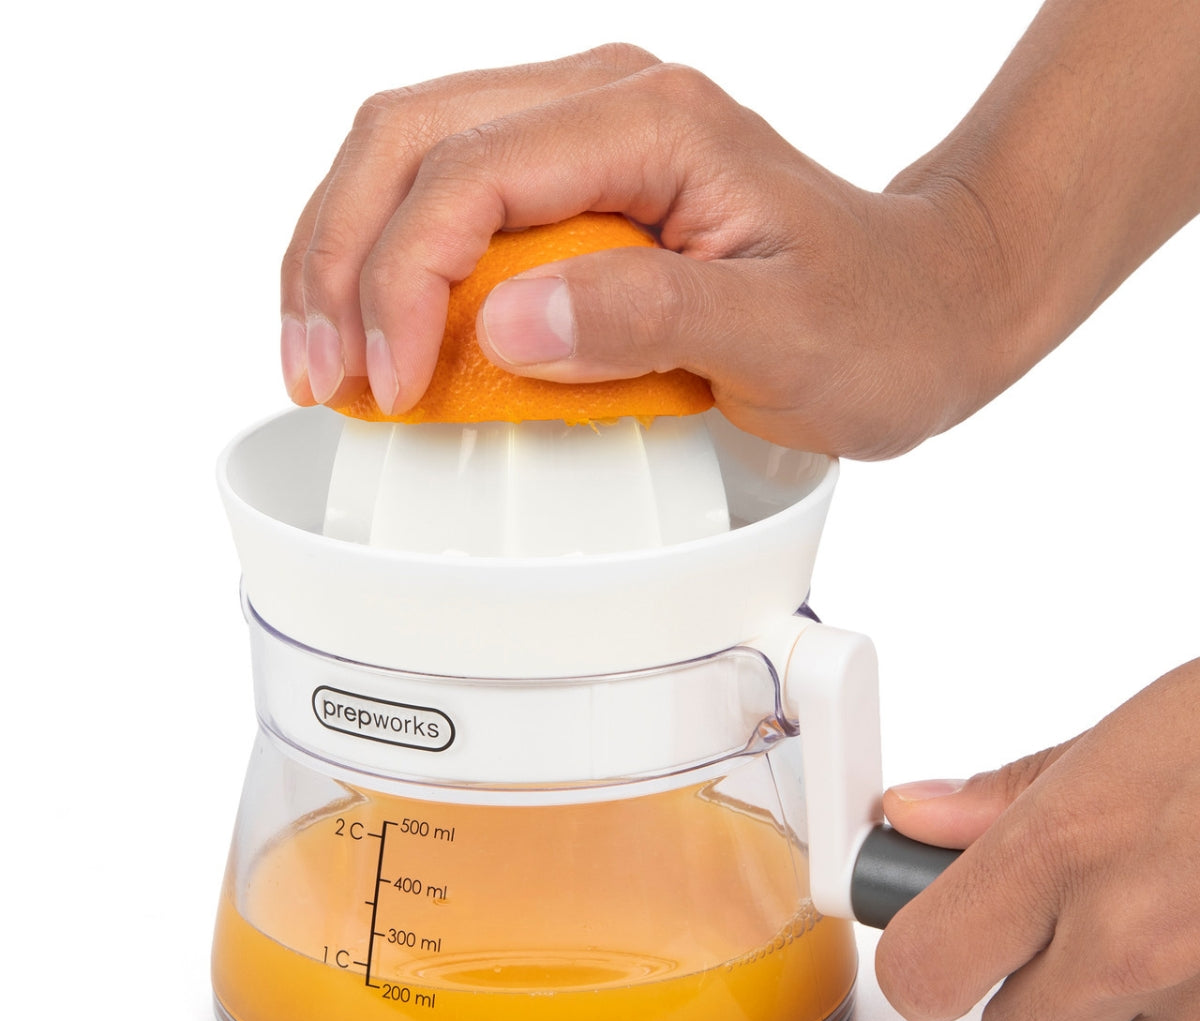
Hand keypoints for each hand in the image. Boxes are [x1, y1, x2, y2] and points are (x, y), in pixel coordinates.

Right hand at [280, 44, 1017, 458]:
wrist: (929, 304)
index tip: (390, 388)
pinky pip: (448, 203)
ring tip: (321, 358)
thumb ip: (646, 321)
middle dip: (336, 257)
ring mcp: (584, 139)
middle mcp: (605, 103)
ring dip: (343, 255)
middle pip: (405, 139)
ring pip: (407, 159)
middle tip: (313, 371)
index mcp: (652, 123)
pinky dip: (391, 266)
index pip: (470, 175)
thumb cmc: (878, 323)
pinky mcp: (576, 187)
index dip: (402, 281)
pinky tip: (377, 329)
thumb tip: (502, 327)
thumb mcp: (780, 336)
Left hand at [876, 658, 1199, 1020]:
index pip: (923, 969)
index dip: (920, 961)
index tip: (930, 935)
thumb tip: (918, 817)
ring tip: (1159, 926)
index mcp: (1066, 845)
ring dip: (1118, 1017)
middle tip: (1056, 928)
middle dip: (1023, 996)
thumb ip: (1009, 793)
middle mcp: (1133, 936)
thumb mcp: (1124, 734)